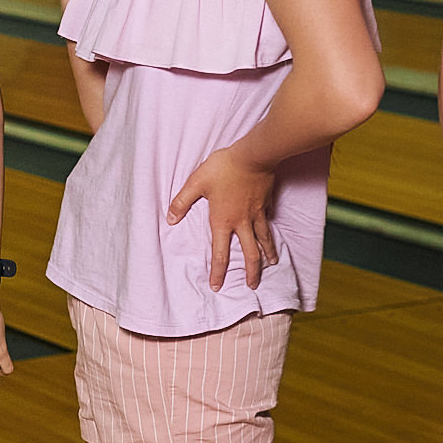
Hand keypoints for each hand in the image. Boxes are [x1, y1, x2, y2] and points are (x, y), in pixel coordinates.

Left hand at [166, 145, 279, 289]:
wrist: (253, 155)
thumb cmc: (224, 168)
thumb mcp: (196, 182)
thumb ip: (182, 201)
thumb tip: (170, 218)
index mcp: (223, 221)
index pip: (220, 253)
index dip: (218, 272)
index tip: (217, 287)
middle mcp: (242, 222)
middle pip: (250, 254)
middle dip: (252, 272)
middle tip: (253, 285)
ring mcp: (257, 213)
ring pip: (265, 240)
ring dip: (268, 254)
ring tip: (272, 263)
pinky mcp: (267, 202)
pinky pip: (269, 220)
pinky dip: (271, 229)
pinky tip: (272, 232)